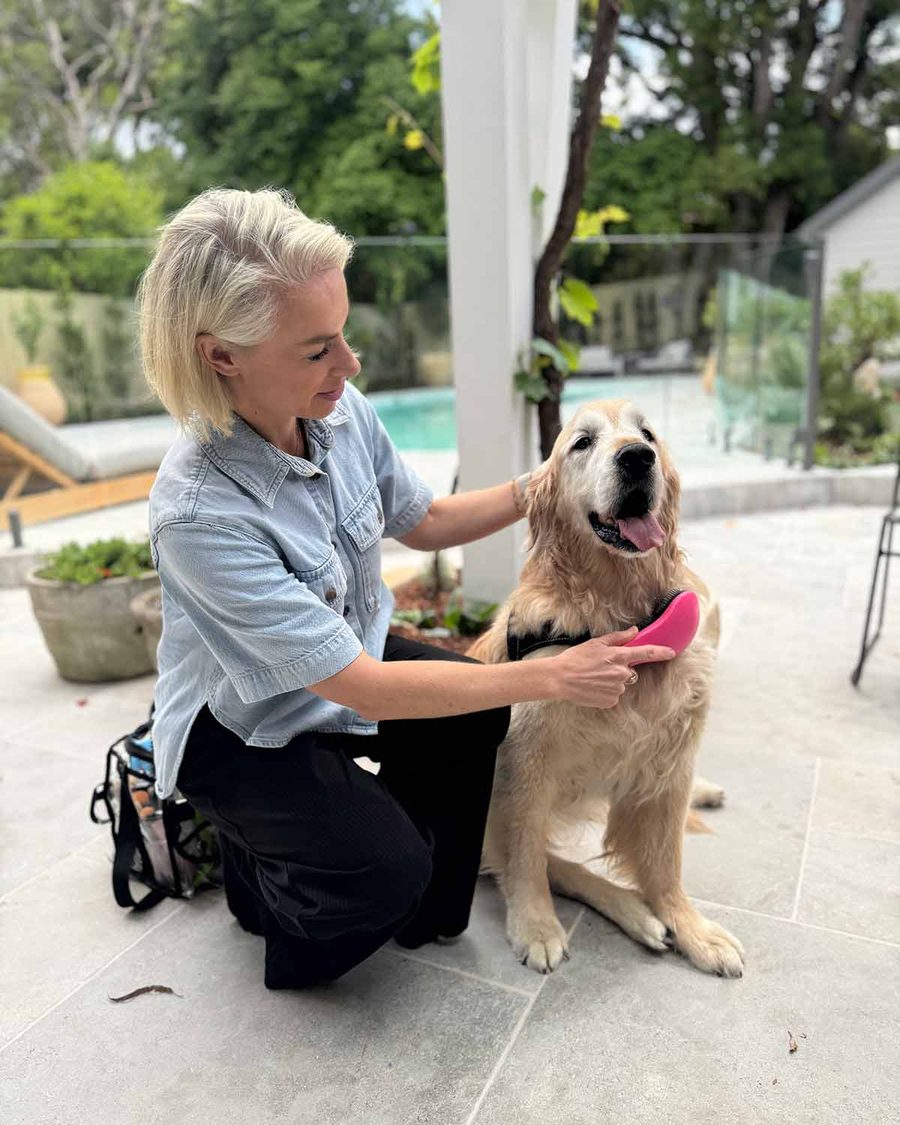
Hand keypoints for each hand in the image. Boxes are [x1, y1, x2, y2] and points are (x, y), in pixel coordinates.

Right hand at [550, 627, 675, 708]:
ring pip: (621, 684)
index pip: (646, 652)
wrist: (560, 679)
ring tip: (593, 678)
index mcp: (619, 656)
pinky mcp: (610, 701)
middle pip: (630, 672)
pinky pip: (613, 695)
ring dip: (612, 681)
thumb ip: (618, 638)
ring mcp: (617, 689)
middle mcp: (621, 673)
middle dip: (619, 670)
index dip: (661, 652)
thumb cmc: (575, 658)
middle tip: (601, 668)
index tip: (672, 652)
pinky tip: (593, 687)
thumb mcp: (595, 643)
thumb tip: (634, 631)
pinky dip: (606, 692)